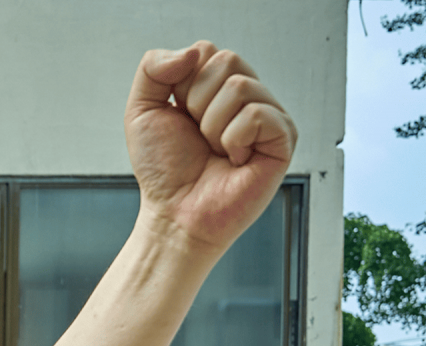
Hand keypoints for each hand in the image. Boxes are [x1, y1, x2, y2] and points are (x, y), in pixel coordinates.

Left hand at [125, 42, 296, 254]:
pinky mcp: (284, 138)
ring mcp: (269, 115)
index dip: (182, 85)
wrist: (175, 214)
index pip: (206, 50)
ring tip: (215, 151)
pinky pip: (258, 113)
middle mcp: (247, 96)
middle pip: (226, 61)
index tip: (180, 117)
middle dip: (197, 102)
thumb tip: (194, 50)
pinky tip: (233, 160)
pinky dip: (233, 139)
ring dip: (212, 125)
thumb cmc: (163, 170)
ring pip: (240, 86)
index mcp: (217, 85)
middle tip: (199, 137)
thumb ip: (153, 67)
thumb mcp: (141, 110)